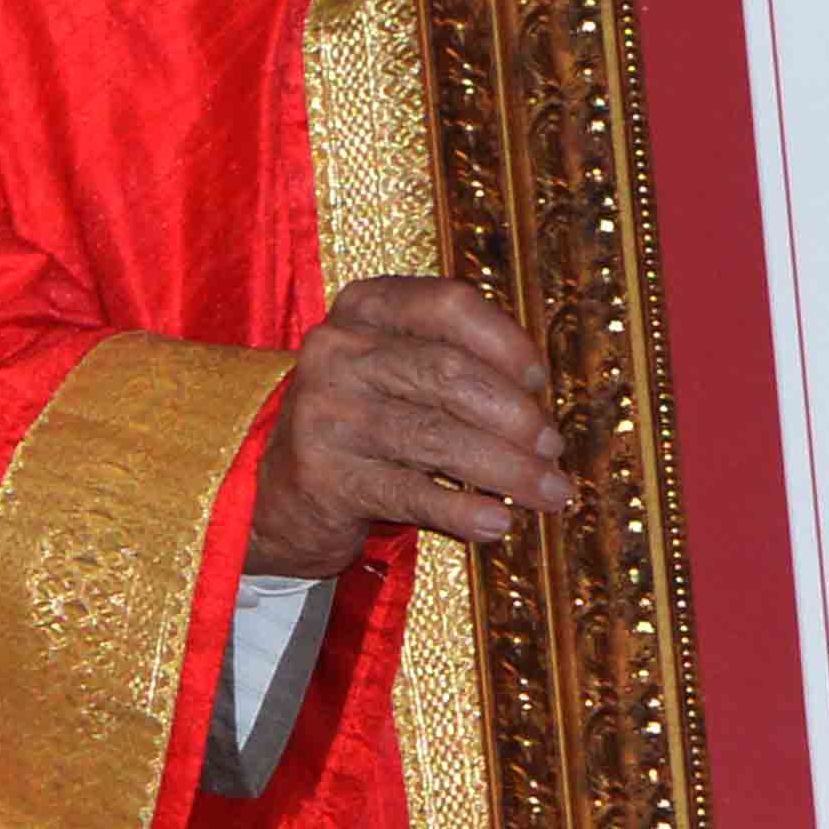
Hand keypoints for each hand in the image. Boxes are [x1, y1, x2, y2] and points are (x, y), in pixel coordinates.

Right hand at [246, 276, 577, 583]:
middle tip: (553, 449)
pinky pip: (410, 493)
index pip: (447, 305)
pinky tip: (499, 523)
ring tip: (550, 493)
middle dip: (515, 416)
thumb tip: (539, 401)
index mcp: (363, 308)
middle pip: (448, 373)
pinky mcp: (323, 476)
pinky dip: (463, 510)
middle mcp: (337, 351)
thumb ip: (453, 364)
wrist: (276, 492)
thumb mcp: (395, 372)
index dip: (506, 342)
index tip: (540, 383)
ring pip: (436, 436)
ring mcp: (325, 413)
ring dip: (508, 470)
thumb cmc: (361, 425)